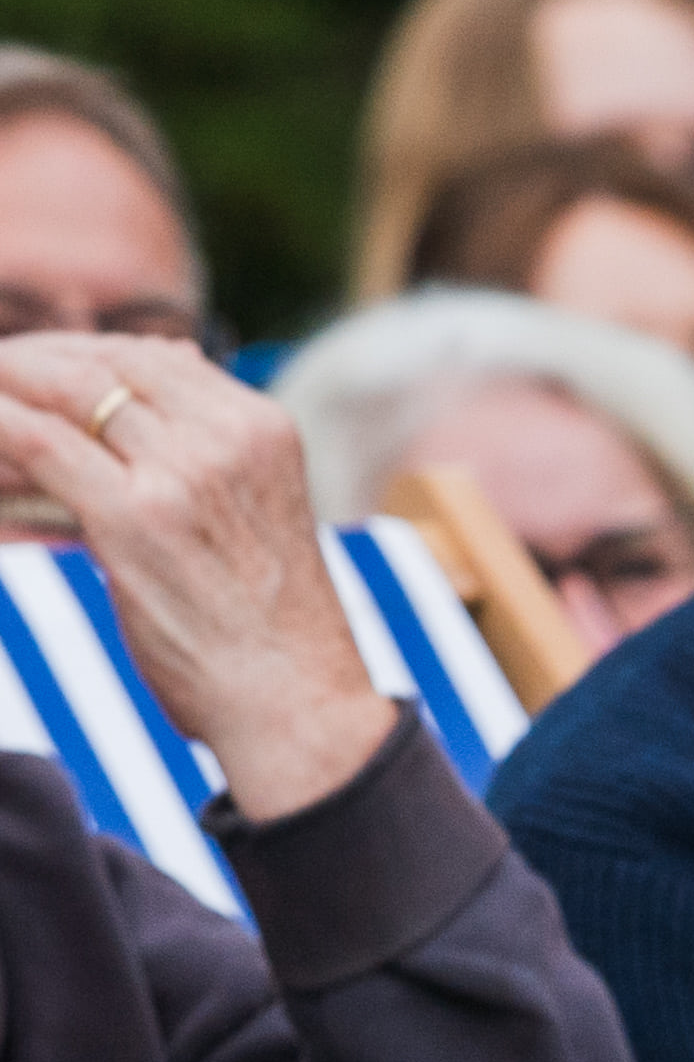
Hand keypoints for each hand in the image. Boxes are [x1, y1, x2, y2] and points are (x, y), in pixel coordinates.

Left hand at [0, 335, 397, 821]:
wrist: (297, 704)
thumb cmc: (268, 627)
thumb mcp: (255, 513)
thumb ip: (208, 447)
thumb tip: (169, 368)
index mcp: (263, 428)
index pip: (151, 357)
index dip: (77, 356)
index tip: (31, 376)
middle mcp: (229, 436)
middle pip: (102, 364)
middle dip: (28, 366)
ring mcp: (184, 471)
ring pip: (64, 393)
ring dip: (4, 392)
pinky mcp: (136, 515)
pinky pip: (37, 442)